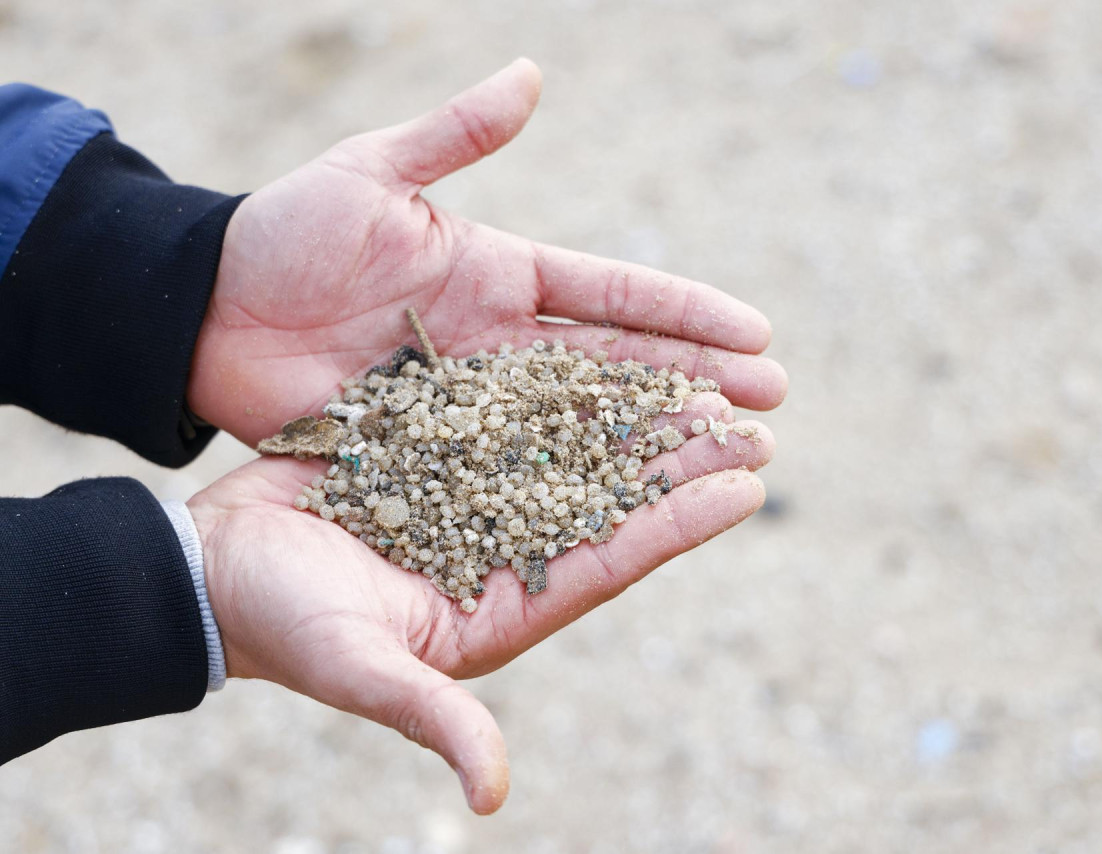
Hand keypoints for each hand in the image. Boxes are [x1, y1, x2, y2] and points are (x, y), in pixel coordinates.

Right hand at [187, 401, 773, 813]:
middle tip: (757, 422)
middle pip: (611, 497)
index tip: (747, 486)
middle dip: (680, 462)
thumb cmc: (277, 624)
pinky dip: (565, 384)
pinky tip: (606, 352)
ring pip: (574, 445)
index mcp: (503, 607)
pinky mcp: (444, 445)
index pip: (612, 560)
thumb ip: (431, 717)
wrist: (210, 567)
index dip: (678, 524)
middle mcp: (503, 549)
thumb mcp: (358, 669)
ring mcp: (477, 494)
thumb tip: (491, 797)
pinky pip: (518, 407)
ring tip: (709, 379)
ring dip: (638, 417)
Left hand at [188, 58, 786, 443]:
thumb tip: (531, 74)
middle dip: (698, 382)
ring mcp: (478, 403)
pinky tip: (634, 506)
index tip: (758, 332)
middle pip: (620, 366)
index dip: (687, 312)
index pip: (615, 294)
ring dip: (656, 440)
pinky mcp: (441, 454)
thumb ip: (452, 138)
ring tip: (732, 456)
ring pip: (584, 425)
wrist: (208, 316)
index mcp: (502, 273)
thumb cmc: (284, 234)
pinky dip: (577, 487)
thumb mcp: (368, 174)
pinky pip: (520, 473)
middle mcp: (505, 342)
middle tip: (772, 404)